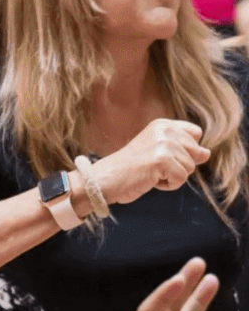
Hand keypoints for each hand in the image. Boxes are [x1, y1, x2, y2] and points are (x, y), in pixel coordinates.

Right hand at [93, 119, 209, 204]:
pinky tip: (150, 179)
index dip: (184, 149)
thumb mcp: (157, 151)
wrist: (104, 179)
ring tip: (149, 173)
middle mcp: (165, 130)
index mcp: (163, 124)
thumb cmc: (130, 168)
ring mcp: (164, 144)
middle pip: (196, 153)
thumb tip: (206, 154)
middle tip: (152, 166)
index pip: (195, 134)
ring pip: (189, 168)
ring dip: (171, 177)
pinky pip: (181, 179)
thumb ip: (183, 149)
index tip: (161, 155)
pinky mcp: (162, 160)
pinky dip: (167, 185)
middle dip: (179, 165)